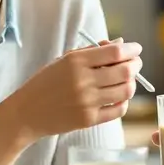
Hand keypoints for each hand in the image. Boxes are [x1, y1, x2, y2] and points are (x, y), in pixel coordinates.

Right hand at [6, 38, 142, 139]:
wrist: (27, 112)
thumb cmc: (46, 83)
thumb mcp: (64, 60)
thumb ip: (93, 51)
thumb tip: (121, 44)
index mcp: (75, 61)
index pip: (115, 53)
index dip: (131, 49)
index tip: (136, 49)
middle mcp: (83, 81)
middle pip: (125, 71)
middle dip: (136, 65)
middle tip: (135, 64)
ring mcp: (87, 102)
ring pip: (126, 91)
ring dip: (131, 83)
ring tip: (126, 80)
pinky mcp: (89, 120)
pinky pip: (118, 110)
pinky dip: (123, 102)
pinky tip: (118, 97)